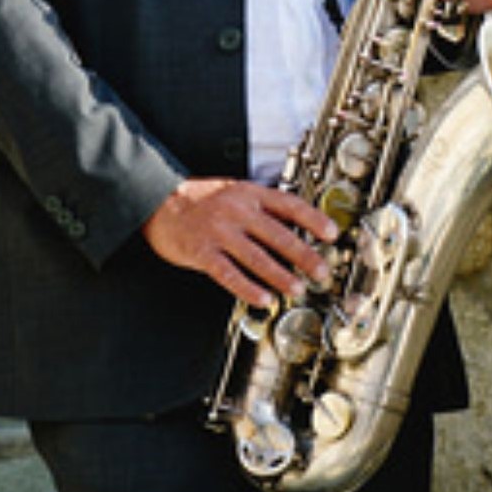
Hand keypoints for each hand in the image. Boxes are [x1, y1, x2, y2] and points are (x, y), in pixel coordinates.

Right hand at [145, 177, 337, 307]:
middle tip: (322, 272)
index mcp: (250, 194)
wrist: (159, 202)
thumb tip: (298, 226)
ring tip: (298, 289)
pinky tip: (263, 298)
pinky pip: (229, 274)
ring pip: (257, 258)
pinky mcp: (202, 252)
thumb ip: (264, 208)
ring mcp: (219, 232)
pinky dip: (248, 288)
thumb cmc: (202, 199)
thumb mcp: (237, 192)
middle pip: (279, 235)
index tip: (332, 234)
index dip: (314, 220)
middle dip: (305, 256)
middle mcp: (237, 211)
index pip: (290, 205)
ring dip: (281, 276)